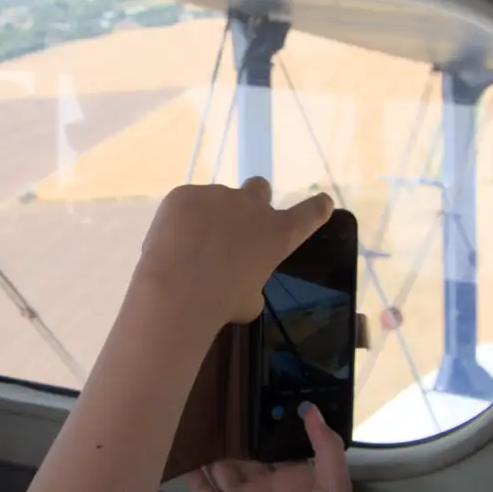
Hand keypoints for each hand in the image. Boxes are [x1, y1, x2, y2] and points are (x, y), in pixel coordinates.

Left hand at [136, 178, 333, 325]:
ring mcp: (217, 195)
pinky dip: (181, 219)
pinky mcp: (185, 193)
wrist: (178, 288)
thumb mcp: (250, 302)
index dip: (317, 208)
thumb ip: (252, 285)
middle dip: (251, 202)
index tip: (322, 203)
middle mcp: (252, 206)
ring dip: (209, 216)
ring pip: (217, 199)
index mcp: (279, 233)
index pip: (311, 213)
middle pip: (260, 188)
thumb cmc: (222, 303)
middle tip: (234, 225)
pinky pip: (186, 203)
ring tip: (189, 247)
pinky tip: (170, 242)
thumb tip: (243, 287)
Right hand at [188, 403, 351, 491]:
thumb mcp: (335, 487)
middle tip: (221, 388)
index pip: (276, 442)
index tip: (259, 387)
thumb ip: (326, 447)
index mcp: (291, 477)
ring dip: (210, 441)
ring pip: (219, 461)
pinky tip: (178, 441)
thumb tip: (310, 408)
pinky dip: (188, 466)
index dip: (269, 419)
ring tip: (196, 407)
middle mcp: (261, 484)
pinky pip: (198, 486)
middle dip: (234, 426)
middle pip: (243, 449)